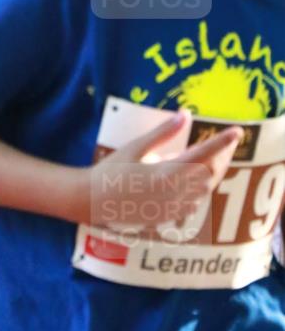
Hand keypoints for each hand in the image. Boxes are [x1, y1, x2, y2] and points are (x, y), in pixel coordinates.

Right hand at [94, 111, 242, 229]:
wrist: (93, 201)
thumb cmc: (112, 170)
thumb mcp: (136, 147)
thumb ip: (163, 133)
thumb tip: (185, 114)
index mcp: (165, 173)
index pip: (203, 155)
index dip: (222, 142)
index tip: (238, 132)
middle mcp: (173, 193)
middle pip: (211, 173)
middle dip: (222, 156)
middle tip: (228, 141)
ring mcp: (172, 207)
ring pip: (205, 189)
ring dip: (213, 172)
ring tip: (215, 157)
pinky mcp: (168, 216)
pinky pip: (195, 202)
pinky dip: (201, 188)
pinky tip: (196, 179)